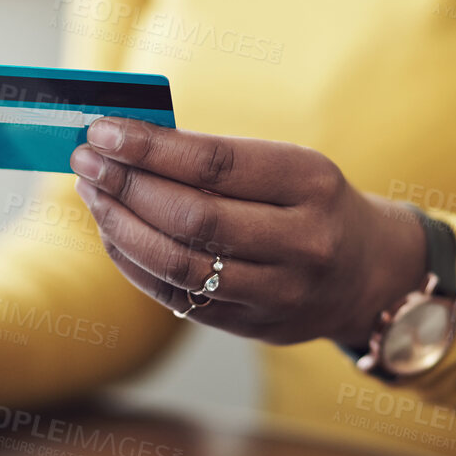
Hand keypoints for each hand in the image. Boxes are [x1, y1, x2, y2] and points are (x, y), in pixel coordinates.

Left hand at [69, 118, 426, 347]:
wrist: (368, 274)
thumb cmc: (312, 202)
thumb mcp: (288, 165)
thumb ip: (218, 158)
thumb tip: (126, 142)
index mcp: (311, 183)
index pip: (216, 163)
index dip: (150, 148)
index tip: (103, 130)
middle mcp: (301, 241)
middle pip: (193, 217)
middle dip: (126, 186)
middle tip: (86, 162)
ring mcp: (279, 291)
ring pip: (179, 264)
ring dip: (121, 226)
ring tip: (93, 195)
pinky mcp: (254, 325)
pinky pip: (177, 296)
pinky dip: (134, 262)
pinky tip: (112, 232)